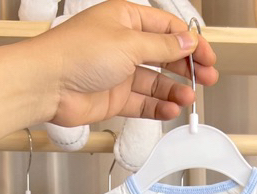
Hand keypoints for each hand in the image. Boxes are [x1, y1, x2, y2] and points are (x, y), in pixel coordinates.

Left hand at [35, 0, 218, 126]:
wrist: (48, 85)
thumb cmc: (76, 54)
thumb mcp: (129, 43)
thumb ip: (161, 46)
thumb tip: (186, 41)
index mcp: (126, 21)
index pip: (167, 28)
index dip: (190, 42)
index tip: (207, 56)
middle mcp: (123, 45)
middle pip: (164, 56)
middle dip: (187, 68)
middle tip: (207, 79)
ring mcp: (119, 73)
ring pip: (156, 83)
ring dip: (174, 91)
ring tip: (188, 99)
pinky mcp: (114, 98)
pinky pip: (143, 104)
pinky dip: (158, 108)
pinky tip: (171, 110)